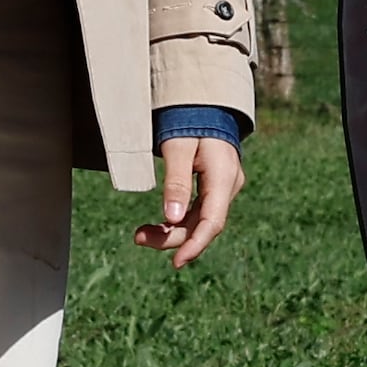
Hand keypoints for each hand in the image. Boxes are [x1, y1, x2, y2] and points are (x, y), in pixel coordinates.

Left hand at [137, 132, 243, 269]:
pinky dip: (176, 221)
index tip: (177, 262)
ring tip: (140, 234)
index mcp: (223, 177)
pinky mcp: (214, 188)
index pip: (213, 222)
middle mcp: (228, 186)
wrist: (203, 104)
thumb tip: (172, 217)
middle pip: (203, 225)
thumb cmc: (189, 120)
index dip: (195, 245)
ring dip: (171, 231)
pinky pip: (197, 212)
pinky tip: (158, 226)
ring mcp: (223, 188)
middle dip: (171, 237)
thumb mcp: (178, 147)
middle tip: (138, 237)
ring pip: (199, 221)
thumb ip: (176, 181)